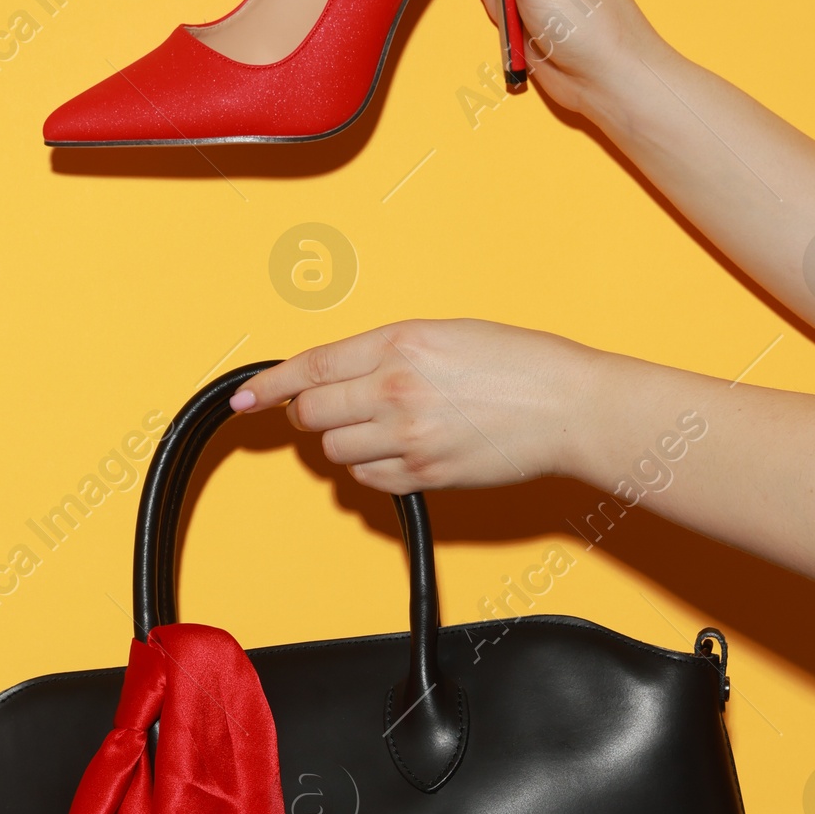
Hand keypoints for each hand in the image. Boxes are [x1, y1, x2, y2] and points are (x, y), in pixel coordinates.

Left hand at [232, 320, 597, 492]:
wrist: (570, 406)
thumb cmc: (519, 364)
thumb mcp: (445, 334)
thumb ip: (386, 352)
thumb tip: (337, 373)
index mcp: (399, 343)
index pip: (310, 367)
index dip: (269, 386)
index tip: (245, 398)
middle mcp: (396, 388)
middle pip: (312, 414)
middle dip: (309, 415)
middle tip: (325, 411)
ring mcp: (409, 435)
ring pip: (336, 451)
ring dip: (344, 442)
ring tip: (381, 429)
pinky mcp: (425, 473)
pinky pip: (369, 479)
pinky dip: (372, 469)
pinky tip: (399, 452)